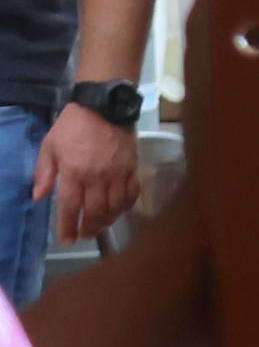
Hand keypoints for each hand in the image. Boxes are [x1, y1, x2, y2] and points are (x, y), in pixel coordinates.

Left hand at [35, 100, 139, 244]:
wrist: (104, 107)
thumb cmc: (73, 126)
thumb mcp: (50, 146)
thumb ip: (44, 172)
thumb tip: (39, 197)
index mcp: (74, 172)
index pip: (70, 207)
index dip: (67, 226)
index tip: (66, 239)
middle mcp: (97, 177)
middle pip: (94, 212)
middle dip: (88, 228)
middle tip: (84, 236)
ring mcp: (118, 174)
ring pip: (115, 207)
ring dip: (107, 221)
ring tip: (100, 226)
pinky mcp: (132, 169)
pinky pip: (132, 194)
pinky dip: (126, 206)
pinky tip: (119, 210)